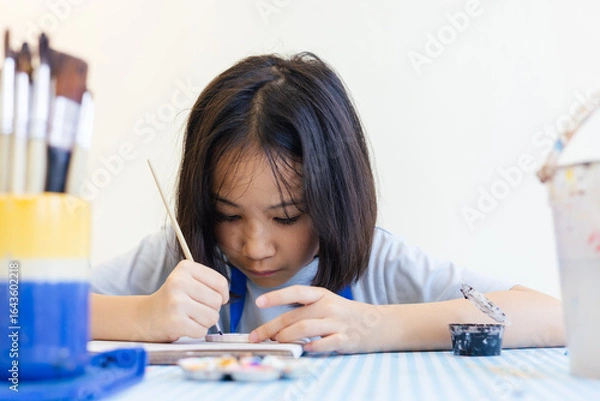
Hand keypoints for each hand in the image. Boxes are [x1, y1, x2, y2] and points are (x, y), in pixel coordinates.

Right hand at [137, 260, 228, 341]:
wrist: (145, 316)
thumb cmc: (172, 299)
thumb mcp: (188, 280)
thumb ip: (209, 282)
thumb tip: (225, 297)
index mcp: (185, 268)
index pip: (220, 282)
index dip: (222, 294)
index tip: (214, 298)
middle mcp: (179, 282)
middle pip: (216, 301)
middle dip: (210, 309)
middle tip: (194, 309)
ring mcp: (176, 302)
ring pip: (212, 317)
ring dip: (204, 322)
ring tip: (189, 317)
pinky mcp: (175, 321)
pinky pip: (202, 330)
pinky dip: (196, 331)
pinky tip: (184, 325)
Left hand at [248, 285, 383, 352]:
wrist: (378, 323)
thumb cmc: (345, 314)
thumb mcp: (326, 303)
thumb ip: (305, 311)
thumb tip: (276, 326)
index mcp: (321, 295)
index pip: (296, 292)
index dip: (277, 296)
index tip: (258, 302)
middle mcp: (328, 306)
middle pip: (294, 316)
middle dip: (271, 328)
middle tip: (257, 337)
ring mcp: (337, 323)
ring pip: (305, 328)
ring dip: (287, 337)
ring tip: (277, 343)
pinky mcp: (345, 339)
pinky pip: (324, 343)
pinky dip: (311, 347)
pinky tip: (303, 349)